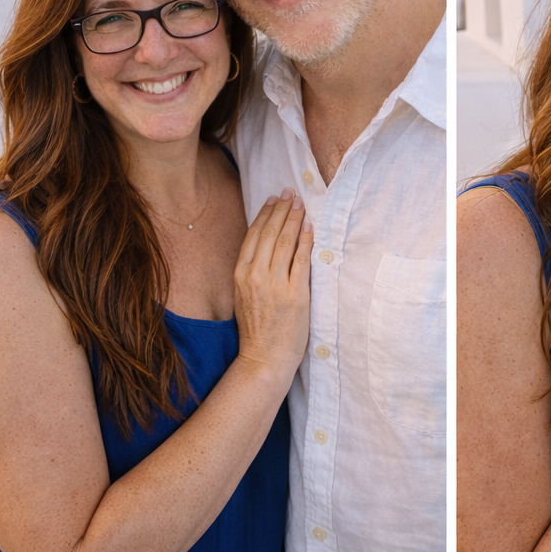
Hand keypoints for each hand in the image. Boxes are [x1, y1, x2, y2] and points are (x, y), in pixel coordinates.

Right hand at [233, 189, 311, 385]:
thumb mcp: (244, 295)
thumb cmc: (257, 328)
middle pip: (270, 234)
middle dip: (281, 210)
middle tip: (290, 193)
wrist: (264, 358)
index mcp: (240, 274)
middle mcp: (255, 276)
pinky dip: (306, 240)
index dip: (265, 214)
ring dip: (294, 219)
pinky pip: (302, 260)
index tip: (274, 199)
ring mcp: (275, 285)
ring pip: (285, 242)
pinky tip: (310, 227)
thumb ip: (251, 270)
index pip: (254, 235)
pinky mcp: (295, 294)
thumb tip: (265, 245)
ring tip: (301, 204)